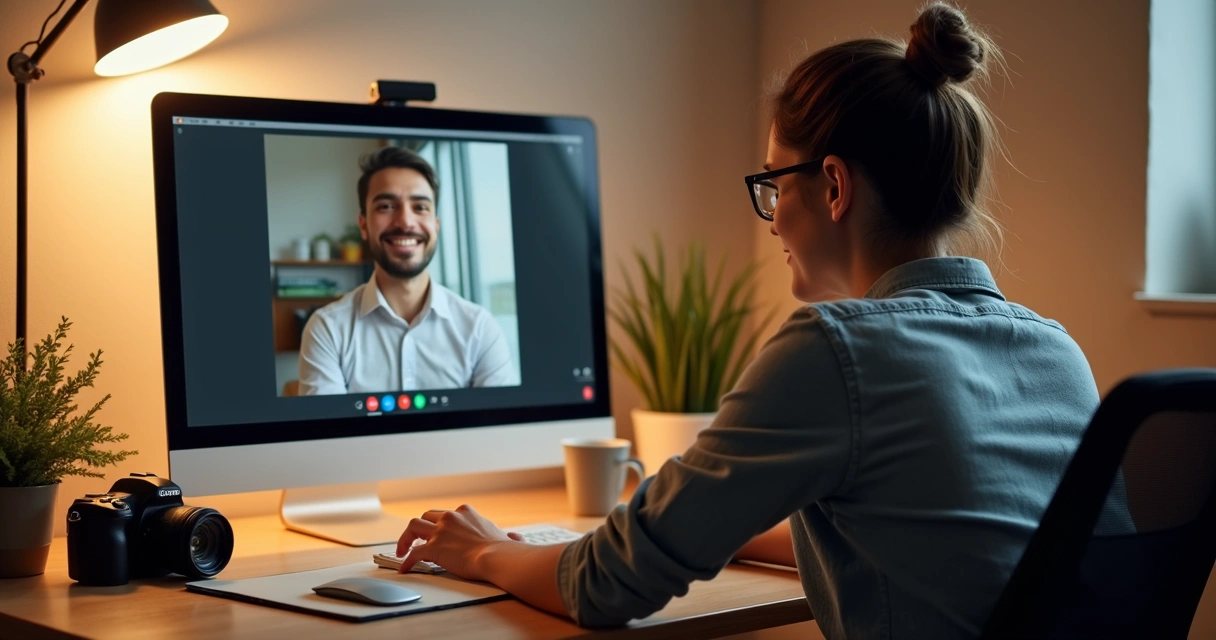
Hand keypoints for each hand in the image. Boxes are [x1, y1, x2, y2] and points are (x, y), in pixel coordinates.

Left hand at [395, 504, 523, 579]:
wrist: (497, 557)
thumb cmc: (503, 550)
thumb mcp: (506, 537)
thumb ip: (509, 537)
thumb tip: (515, 539)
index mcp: (465, 512)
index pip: (446, 513)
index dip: (439, 524)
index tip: (438, 533)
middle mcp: (450, 517)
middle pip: (426, 515)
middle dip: (420, 527)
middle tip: (416, 539)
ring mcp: (440, 532)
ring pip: (413, 526)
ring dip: (405, 537)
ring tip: (402, 549)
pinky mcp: (434, 548)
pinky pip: (413, 553)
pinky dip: (406, 560)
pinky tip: (404, 568)